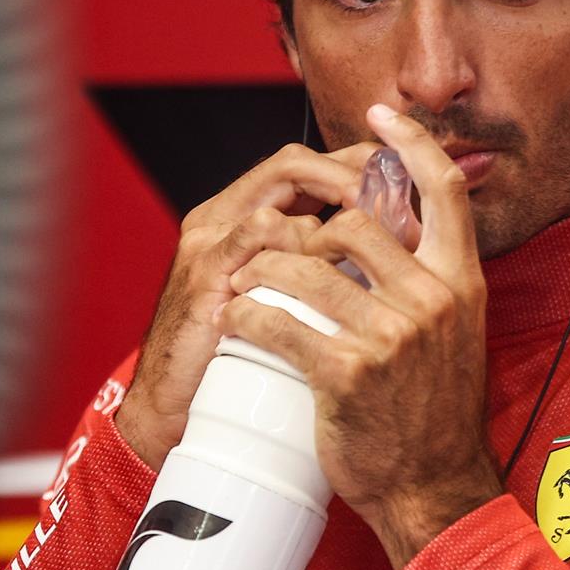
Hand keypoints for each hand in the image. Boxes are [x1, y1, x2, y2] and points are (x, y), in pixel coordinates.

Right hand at [117, 140, 379, 469]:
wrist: (171, 407)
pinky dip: (300, 244)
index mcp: (238, 218)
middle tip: (395, 201)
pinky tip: (330, 270)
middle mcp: (220, 218)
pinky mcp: (206, 273)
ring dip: (334, 212)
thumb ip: (314, 271)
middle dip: (350, 173)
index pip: (301, 166)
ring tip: (374, 238)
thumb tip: (390, 258)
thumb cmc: (232, 361)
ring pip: (281, 194)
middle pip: (292, 163)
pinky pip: (259, 234)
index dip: (350, 165)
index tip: (398, 184)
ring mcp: (210, 242)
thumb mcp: (278, 302)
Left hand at [219, 105, 503, 568]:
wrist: (432, 488)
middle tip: (278, 250)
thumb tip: (390, 232)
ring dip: (264, 272)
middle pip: (355, 222)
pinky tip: (238, 323)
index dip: (412, 143)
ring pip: (306, 269)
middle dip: (308, 231)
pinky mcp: (349, 372)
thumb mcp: (451, 335)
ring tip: (244, 285)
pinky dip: (249, 317)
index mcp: (460, 283)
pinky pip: (281, 322)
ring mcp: (392, 335)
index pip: (443, 191)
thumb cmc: (432, 414)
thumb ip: (427, 282)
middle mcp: (432, 300)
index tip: (381, 115)